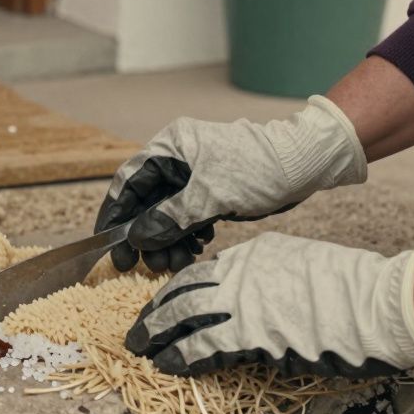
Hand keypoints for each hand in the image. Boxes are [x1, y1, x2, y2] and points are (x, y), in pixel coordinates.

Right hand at [96, 96, 365, 272]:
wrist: (304, 162)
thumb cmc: (257, 169)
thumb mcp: (208, 197)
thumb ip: (168, 218)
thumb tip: (137, 238)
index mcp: (169, 148)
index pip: (127, 182)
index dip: (115, 215)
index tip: (109, 245)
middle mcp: (176, 160)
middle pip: (145, 202)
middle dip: (145, 236)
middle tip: (145, 266)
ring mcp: (194, 177)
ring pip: (166, 214)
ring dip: (167, 241)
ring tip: (174, 263)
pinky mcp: (211, 192)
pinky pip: (187, 218)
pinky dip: (187, 236)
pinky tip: (195, 250)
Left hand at [124, 233, 413, 377]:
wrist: (381, 303)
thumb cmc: (352, 287)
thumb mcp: (298, 264)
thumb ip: (266, 277)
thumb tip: (248, 299)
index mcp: (251, 253)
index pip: (199, 272)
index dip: (174, 292)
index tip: (161, 306)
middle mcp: (239, 272)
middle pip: (181, 291)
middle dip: (154, 312)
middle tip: (136, 330)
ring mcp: (243, 302)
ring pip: (182, 317)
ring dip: (156, 335)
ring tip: (139, 349)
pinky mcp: (251, 335)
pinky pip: (202, 346)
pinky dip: (180, 357)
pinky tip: (166, 364)